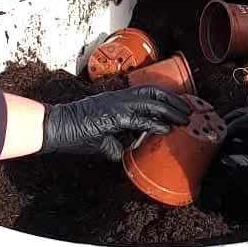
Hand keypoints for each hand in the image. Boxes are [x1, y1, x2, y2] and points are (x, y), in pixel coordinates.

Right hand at [41, 87, 191, 161]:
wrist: (56, 127)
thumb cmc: (75, 132)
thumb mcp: (100, 138)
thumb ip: (113, 143)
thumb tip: (121, 153)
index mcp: (118, 99)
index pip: (148, 93)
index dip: (166, 99)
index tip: (180, 107)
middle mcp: (120, 97)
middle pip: (155, 93)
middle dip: (175, 101)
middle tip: (190, 110)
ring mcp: (117, 104)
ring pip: (152, 102)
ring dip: (171, 110)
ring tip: (186, 119)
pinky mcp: (113, 116)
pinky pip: (140, 119)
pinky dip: (156, 124)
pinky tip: (167, 129)